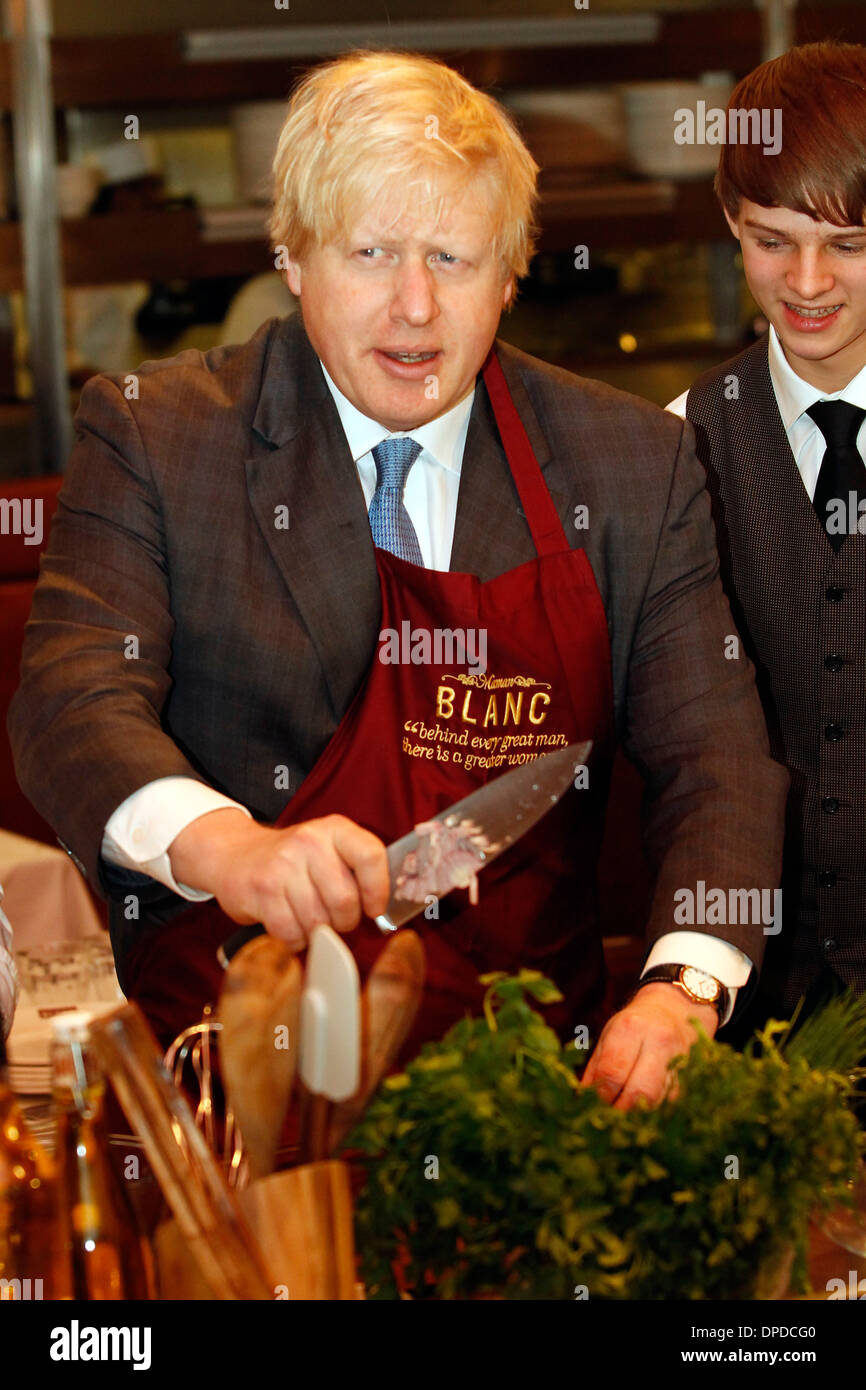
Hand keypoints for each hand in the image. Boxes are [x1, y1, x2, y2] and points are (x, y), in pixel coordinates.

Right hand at [168, 809, 389, 948]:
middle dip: (344, 921)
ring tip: (308, 920)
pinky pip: (291, 932)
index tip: (374, 908)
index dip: (378, 890)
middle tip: (334, 919)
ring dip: (316, 932)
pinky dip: (294, 940)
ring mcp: (283, 865)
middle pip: (346, 900)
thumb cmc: (293, 860)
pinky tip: (289, 927)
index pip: (371, 856)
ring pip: (318, 921)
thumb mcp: (327, 848)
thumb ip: (356, 870)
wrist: (234, 853)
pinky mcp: (261, 890)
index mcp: (335, 829)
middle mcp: (309, 841)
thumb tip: (386, 909)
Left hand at [581, 983, 717, 1109]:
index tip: (593, 1106)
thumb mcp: (609, 1036)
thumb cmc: (635, 1025)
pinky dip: (653, 1112)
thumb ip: (596, 1069)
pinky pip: (670, 1104)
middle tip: (608, 1117)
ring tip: (624, 1116)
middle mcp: (659, 1042)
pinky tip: (643, 1111)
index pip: (612, 1073)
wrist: (675, 1011)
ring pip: (657, 1102)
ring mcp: (679, 1060)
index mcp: (631, 1027)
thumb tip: (582, 1103)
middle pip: (639, 1092)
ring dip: (637, 1115)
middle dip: (621, 1110)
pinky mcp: (691, 1077)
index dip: (601, 1096)